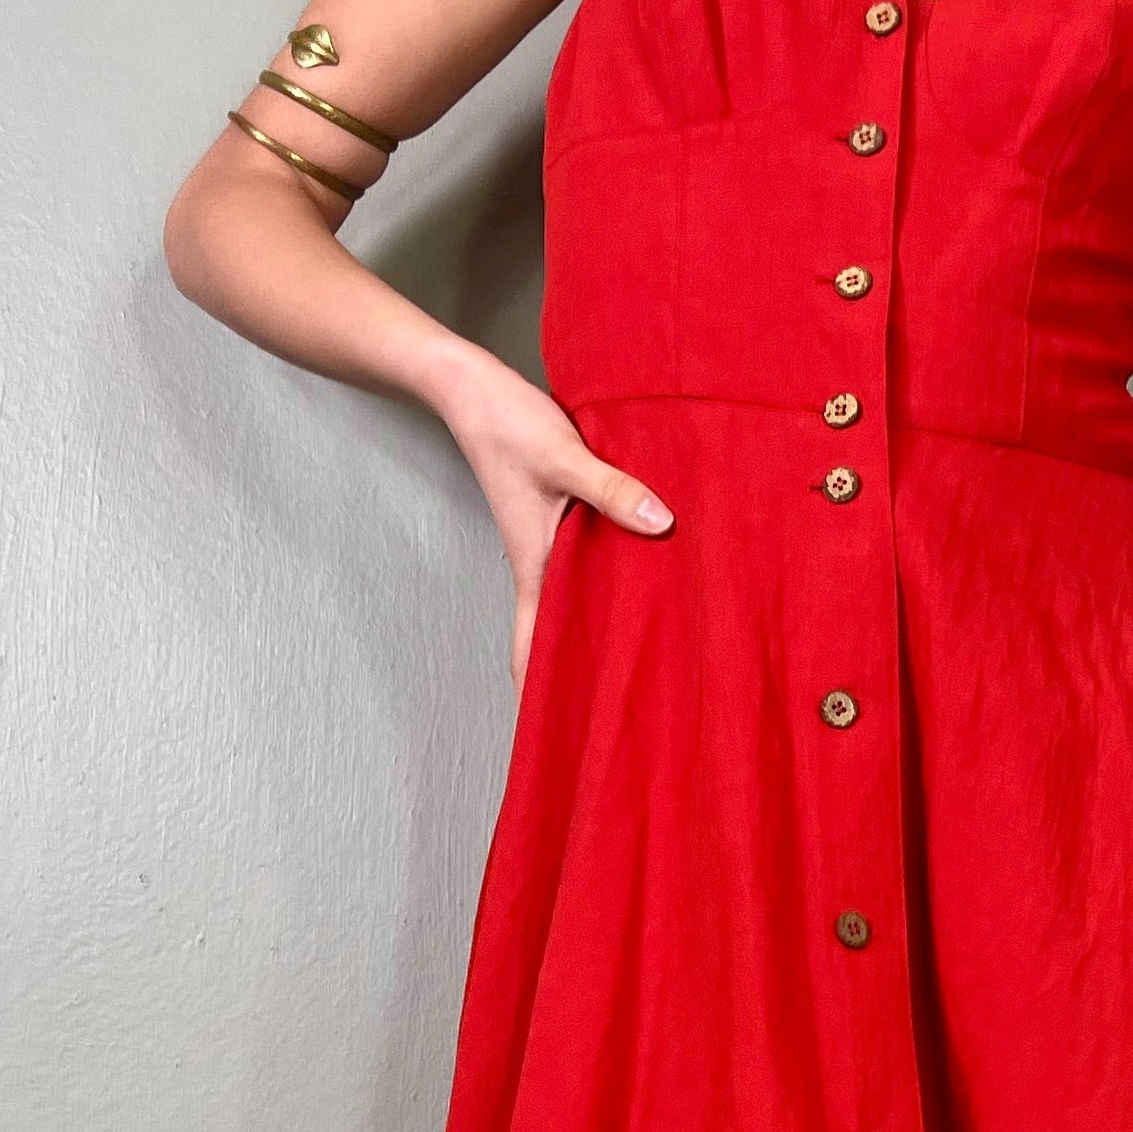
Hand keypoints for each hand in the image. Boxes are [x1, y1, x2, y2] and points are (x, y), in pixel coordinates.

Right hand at [435, 348, 671, 695]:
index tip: (556, 741)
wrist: (472, 390)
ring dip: (596, 635)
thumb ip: (612, 489)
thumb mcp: (563, 457)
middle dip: (578, 679)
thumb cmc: (507, 425)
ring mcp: (549, 547)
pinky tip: (641, 587)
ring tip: (641, 668)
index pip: (531, 649)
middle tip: (617, 720)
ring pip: (574, 606)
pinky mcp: (560, 523)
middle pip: (556, 639)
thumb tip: (660, 524)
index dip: (539, 697)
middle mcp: (540, 565)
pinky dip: (608, 587)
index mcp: (534, 565)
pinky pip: (587, 569)